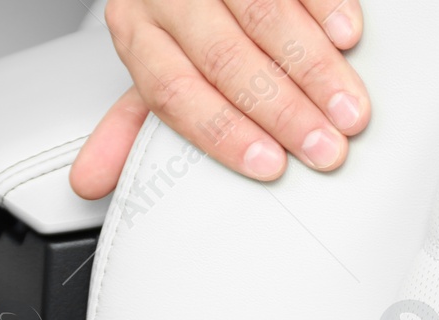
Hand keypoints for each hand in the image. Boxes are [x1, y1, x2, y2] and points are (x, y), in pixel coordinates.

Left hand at [71, 0, 369, 197]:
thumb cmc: (176, 11)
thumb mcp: (149, 59)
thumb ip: (130, 121)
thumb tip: (89, 182)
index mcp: (136, 30)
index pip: (173, 91)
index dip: (222, 132)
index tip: (269, 164)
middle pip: (223, 58)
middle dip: (281, 110)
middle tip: (323, 147)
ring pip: (263, 14)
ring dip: (313, 68)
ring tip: (348, 108)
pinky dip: (325, 5)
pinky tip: (348, 36)